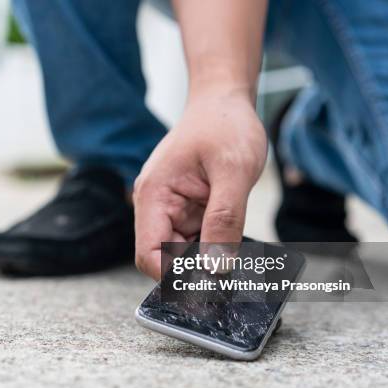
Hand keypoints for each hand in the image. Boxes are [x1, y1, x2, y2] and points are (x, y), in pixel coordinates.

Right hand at [133, 89, 266, 279]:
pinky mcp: (187, 209)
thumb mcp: (233, 171)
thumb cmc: (224, 125)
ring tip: (238, 260)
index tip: (209, 287)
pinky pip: (197, 240)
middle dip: (195, 272)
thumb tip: (218, 268)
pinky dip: (215, 247)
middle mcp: (156, 206)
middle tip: (232, 279)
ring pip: (183, 253)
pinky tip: (234, 245)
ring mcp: (171, 209)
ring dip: (207, 261)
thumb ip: (224, 220)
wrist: (223, 101)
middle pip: (165, 259)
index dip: (175, 278)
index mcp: (154, 196)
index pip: (149, 255)